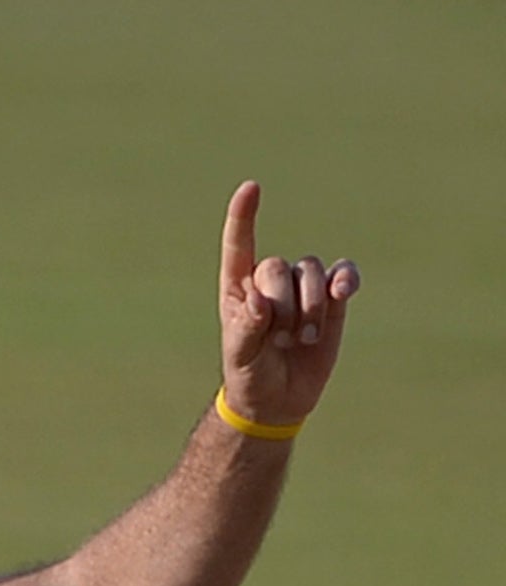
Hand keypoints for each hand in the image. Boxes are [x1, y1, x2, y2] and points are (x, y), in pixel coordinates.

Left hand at [218, 180, 359, 428]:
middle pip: (280, 266)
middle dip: (283, 303)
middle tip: (280, 339)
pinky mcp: (332, 299)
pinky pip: (344, 274)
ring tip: (303, 340)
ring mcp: (302, 288)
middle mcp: (270, 282)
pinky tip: (344, 293)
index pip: (239, 246)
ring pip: (312, 271)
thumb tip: (261, 301)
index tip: (250, 188)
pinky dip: (346, 280)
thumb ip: (247, 328)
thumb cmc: (250, 375)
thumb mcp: (240, 356)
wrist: (279, 398)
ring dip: (311, 307)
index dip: (244, 216)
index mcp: (239, 289)